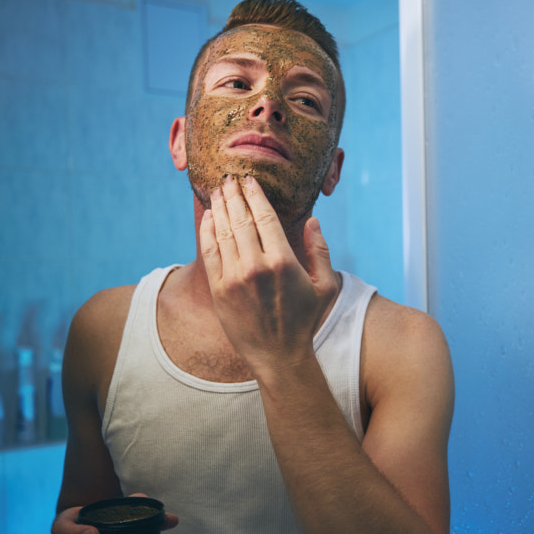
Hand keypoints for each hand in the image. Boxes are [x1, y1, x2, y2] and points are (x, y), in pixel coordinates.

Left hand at [199, 174, 338, 378]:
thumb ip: (320, 250)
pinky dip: (208, 231)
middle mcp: (256, 266)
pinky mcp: (219, 290)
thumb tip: (313, 221)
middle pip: (241, 219)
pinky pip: (210, 252)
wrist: (278, 355)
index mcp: (283, 261)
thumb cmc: (305, 320)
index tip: (249, 180)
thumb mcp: (326, 286)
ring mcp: (234, 278)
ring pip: (223, 232)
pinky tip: (209, 217)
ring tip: (218, 192)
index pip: (264, 217)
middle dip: (234, 195)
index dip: (255, 195)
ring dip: (219, 208)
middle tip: (229, 178)